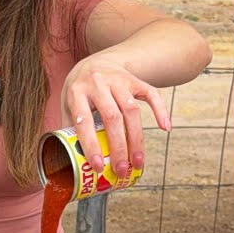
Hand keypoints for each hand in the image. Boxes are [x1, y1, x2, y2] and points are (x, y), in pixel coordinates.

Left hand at [61, 56, 170, 178]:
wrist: (96, 62)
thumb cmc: (80, 91)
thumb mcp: (67, 104)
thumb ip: (69, 127)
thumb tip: (70, 158)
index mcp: (76, 93)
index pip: (84, 122)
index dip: (91, 146)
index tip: (98, 167)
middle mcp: (98, 84)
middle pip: (112, 118)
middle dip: (118, 147)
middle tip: (122, 170)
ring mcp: (118, 81)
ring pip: (131, 110)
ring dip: (137, 138)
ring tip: (138, 161)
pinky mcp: (136, 80)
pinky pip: (152, 94)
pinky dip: (160, 111)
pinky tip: (166, 128)